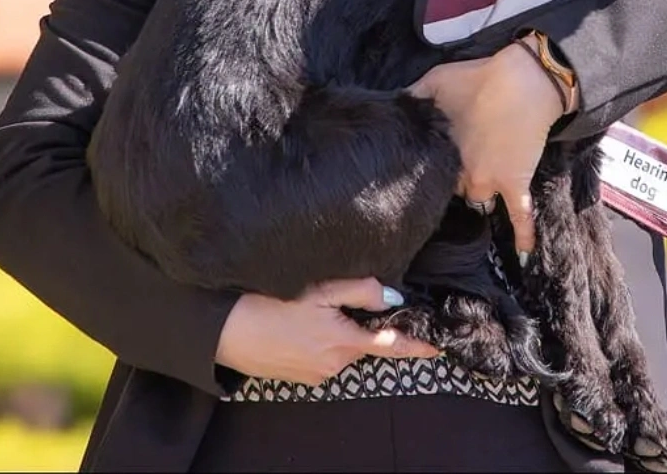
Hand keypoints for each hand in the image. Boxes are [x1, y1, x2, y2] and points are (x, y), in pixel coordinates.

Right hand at [215, 278, 440, 386]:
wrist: (228, 332)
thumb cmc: (272, 304)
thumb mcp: (320, 289)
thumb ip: (360, 291)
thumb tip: (393, 298)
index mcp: (344, 342)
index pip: (391, 345)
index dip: (416, 346)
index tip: (437, 348)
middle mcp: (335, 365)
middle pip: (365, 343)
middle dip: (363, 324)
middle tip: (340, 300)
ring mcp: (318, 374)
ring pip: (344, 348)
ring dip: (341, 331)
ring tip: (313, 309)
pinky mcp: (302, 377)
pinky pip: (325, 357)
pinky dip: (324, 341)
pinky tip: (302, 325)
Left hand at [408, 39, 564, 259]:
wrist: (523, 79)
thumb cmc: (477, 78)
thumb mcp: (433, 81)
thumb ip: (412, 98)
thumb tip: (392, 107)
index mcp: (438, 150)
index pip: (425, 172)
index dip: (425, 168)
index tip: (424, 167)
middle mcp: (459, 173)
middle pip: (448, 189)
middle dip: (448, 182)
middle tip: (452, 170)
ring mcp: (489, 180)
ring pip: (476, 201)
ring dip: (475, 196)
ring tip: (477, 190)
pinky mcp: (516, 182)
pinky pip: (521, 215)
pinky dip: (524, 235)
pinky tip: (523, 254)